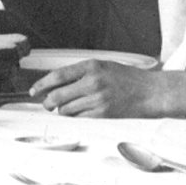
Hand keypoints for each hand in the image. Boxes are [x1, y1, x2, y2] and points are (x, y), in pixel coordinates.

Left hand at [28, 60, 185, 118]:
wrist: (151, 92)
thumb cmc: (128, 78)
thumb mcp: (104, 66)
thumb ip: (81, 72)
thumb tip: (57, 83)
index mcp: (91, 66)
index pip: (57, 76)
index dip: (42, 85)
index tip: (34, 90)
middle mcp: (93, 82)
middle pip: (58, 95)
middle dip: (48, 102)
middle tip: (46, 104)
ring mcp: (98, 99)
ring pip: (66, 110)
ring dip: (62, 111)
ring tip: (65, 109)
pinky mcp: (103, 114)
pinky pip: (79, 118)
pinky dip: (74, 117)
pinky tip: (77, 114)